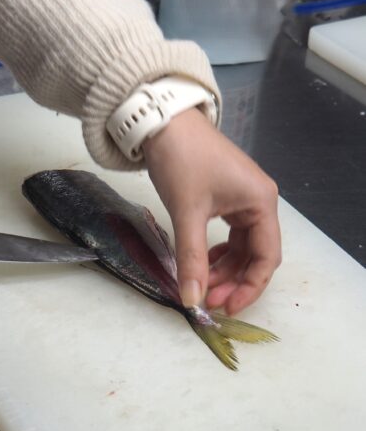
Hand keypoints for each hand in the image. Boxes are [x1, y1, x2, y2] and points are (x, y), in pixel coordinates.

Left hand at [142, 108, 280, 314]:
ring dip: (222, 268)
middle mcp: (259, 201)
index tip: (225, 308)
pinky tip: (199, 261)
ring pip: (240, 246)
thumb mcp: (187, 213)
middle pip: (254, 254)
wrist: (162, 123)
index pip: (266, 257)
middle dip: (233, 280)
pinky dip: (215, 251)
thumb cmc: (181, 162)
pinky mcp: (225, 195)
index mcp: (261, 203)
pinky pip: (228, 233)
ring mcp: (242, 198)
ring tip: (200, 285)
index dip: (249, 287)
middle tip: (206, 300)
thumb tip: (191, 299)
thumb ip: (191, 259)